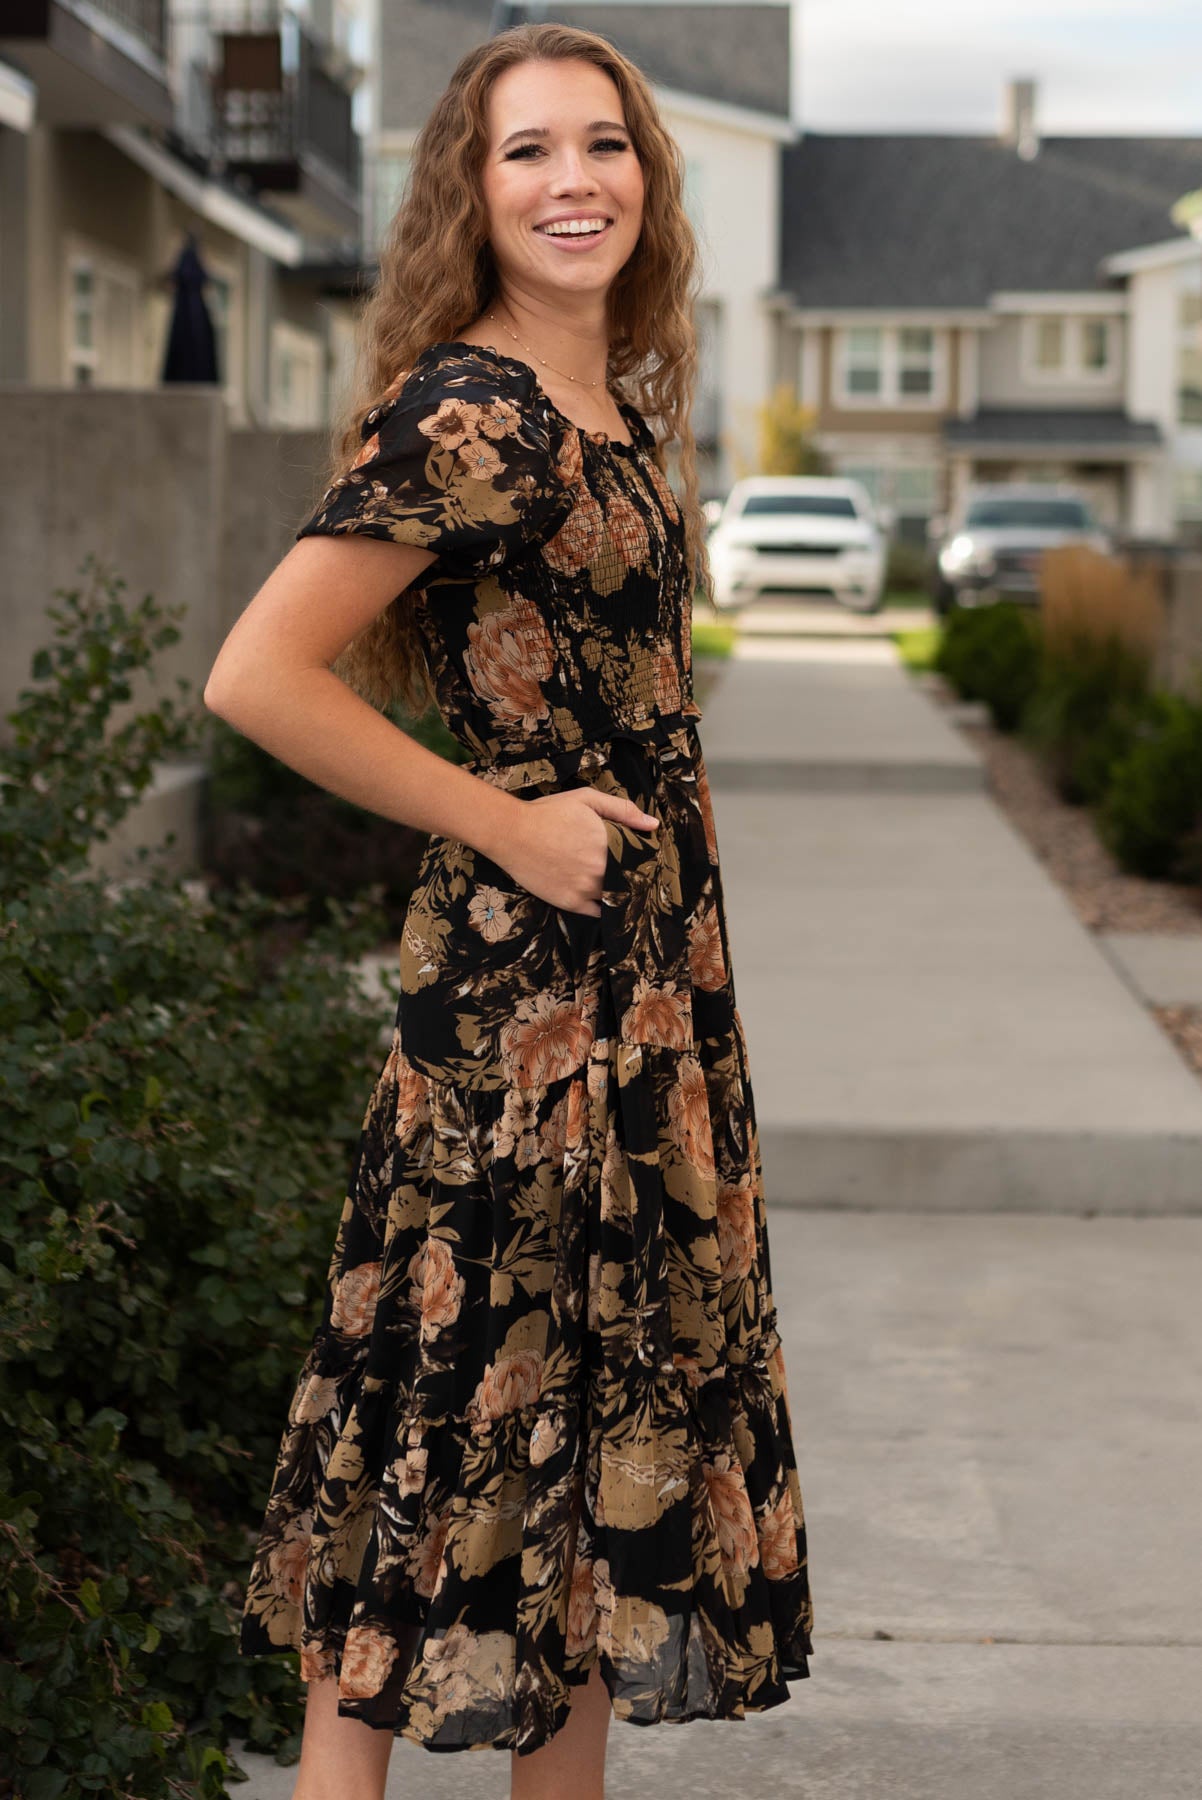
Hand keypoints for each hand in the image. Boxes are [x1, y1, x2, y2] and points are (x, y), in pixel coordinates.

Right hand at [495, 787, 658, 916]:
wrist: (512, 833)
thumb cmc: (548, 813)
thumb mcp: (588, 800)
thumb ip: (623, 810)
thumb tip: (653, 825)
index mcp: (610, 845)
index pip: (638, 859)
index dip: (640, 861)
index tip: (638, 860)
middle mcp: (601, 870)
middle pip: (629, 881)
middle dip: (631, 878)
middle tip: (628, 875)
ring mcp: (586, 889)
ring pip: (615, 898)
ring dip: (619, 894)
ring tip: (617, 887)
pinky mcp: (570, 903)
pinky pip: (597, 912)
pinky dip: (603, 908)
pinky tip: (602, 900)